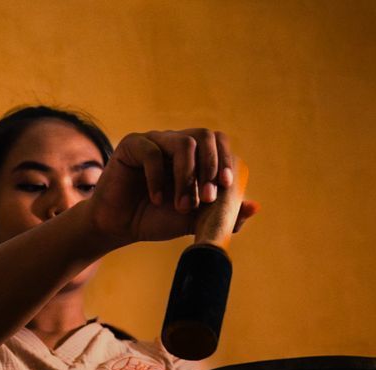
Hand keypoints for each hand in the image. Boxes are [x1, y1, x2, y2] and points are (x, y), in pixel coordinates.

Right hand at [84, 128, 259, 248]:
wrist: (121, 227)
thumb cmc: (156, 220)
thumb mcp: (195, 219)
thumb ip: (222, 213)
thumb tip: (255, 207)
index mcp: (193, 155)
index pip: (218, 142)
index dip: (225, 160)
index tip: (226, 186)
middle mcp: (175, 143)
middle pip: (204, 135)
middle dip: (211, 167)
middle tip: (208, 197)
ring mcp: (154, 141)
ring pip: (183, 144)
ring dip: (187, 177)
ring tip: (181, 205)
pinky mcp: (132, 146)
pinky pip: (152, 152)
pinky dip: (159, 178)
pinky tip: (157, 199)